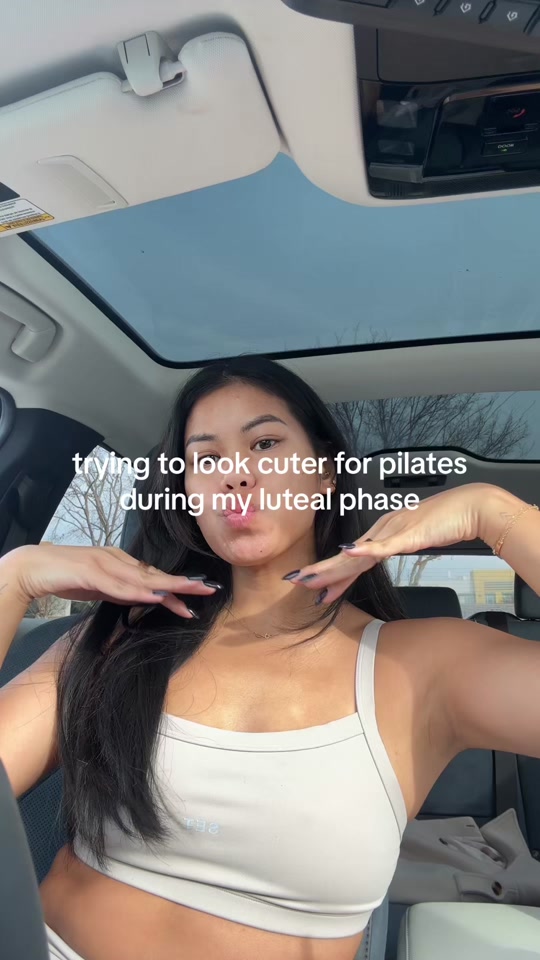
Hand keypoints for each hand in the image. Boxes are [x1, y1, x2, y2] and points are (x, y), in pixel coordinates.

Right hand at [2, 543, 219, 618]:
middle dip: (183, 583)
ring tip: (189, 592)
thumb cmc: (66, 576)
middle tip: (208, 589)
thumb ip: (121, 590)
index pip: (154, 577)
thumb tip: (144, 599)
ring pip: (141, 578)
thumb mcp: (100, 586)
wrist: (34, 567)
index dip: (177, 586)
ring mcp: (104, 563)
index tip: (199, 594)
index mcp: (120, 562)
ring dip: (166, 587)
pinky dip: (136, 591)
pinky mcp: (90, 572)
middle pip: (155, 574)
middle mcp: (117, 559)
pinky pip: (117, 585)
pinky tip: (152, 596)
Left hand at [285, 483, 504, 604]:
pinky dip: (364, 551)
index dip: (331, 574)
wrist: (471, 507)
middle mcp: (383, 531)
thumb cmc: (447, 521)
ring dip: (331, 567)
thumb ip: (397, 545)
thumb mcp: (415, 538)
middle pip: (346, 557)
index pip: (352, 559)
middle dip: (320, 572)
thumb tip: (381, 555)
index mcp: (384, 533)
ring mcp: (393, 532)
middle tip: (294, 581)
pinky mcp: (408, 534)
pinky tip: (346, 553)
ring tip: (308, 577)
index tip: (314, 588)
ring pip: (356, 554)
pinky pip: (383, 545)